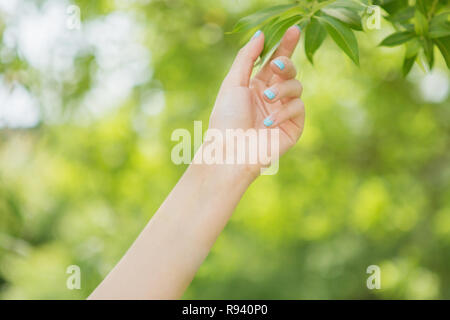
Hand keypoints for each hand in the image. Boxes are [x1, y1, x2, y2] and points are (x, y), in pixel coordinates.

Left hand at [208, 26, 304, 170]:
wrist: (231, 151)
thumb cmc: (226, 118)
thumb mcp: (233, 83)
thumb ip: (247, 58)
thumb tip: (261, 34)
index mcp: (256, 85)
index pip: (275, 61)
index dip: (285, 45)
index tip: (294, 29)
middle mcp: (272, 97)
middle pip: (290, 71)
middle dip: (286, 64)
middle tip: (278, 66)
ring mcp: (283, 111)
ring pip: (297, 87)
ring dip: (282, 89)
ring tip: (266, 99)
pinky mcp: (293, 127)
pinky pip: (299, 108)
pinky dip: (284, 111)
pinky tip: (268, 122)